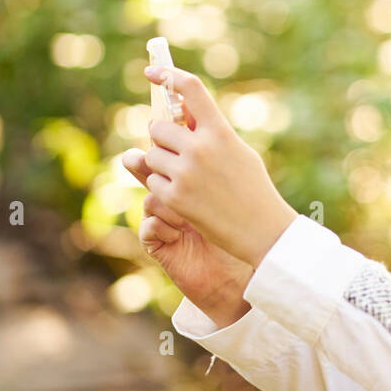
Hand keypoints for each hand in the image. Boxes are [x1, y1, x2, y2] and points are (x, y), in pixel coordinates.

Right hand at [122, 149, 252, 326]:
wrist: (242, 266)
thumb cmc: (241, 224)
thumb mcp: (229, 186)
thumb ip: (213, 158)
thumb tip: (199, 125)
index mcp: (187, 180)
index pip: (168, 155)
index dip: (165, 149)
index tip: (172, 145)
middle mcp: (171, 198)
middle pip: (151, 173)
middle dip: (160, 171)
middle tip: (178, 177)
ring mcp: (162, 221)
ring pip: (151, 199)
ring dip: (169, 207)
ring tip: (186, 218)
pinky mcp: (157, 244)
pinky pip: (148, 226)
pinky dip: (162, 228)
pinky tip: (179, 234)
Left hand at [140, 63, 297, 268]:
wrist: (260, 229)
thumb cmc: (252, 187)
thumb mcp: (237, 151)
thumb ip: (210, 131)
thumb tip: (180, 110)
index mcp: (220, 132)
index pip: (190, 89)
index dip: (168, 74)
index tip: (152, 71)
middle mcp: (200, 149)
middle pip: (158, 126)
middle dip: (162, 136)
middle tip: (174, 148)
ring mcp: (185, 174)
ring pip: (150, 154)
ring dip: (160, 162)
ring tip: (184, 176)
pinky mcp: (174, 198)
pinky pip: (152, 181)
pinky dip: (162, 186)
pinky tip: (184, 196)